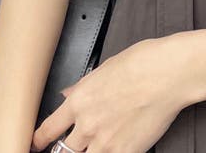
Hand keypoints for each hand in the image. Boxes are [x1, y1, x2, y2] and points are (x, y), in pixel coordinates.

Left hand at [31, 35, 194, 152]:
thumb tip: (69, 94)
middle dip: (65, 150)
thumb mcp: (106, 67)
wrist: (170, 73)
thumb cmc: (145, 62)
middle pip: (63, 151)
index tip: (36, 145)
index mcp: (80, 100)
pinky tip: (116, 147)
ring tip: (97, 144)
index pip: (47, 130)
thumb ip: (84, 86)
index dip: (38, 141)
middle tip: (71, 146)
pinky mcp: (125, 152)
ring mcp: (105, 141)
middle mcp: (87, 124)